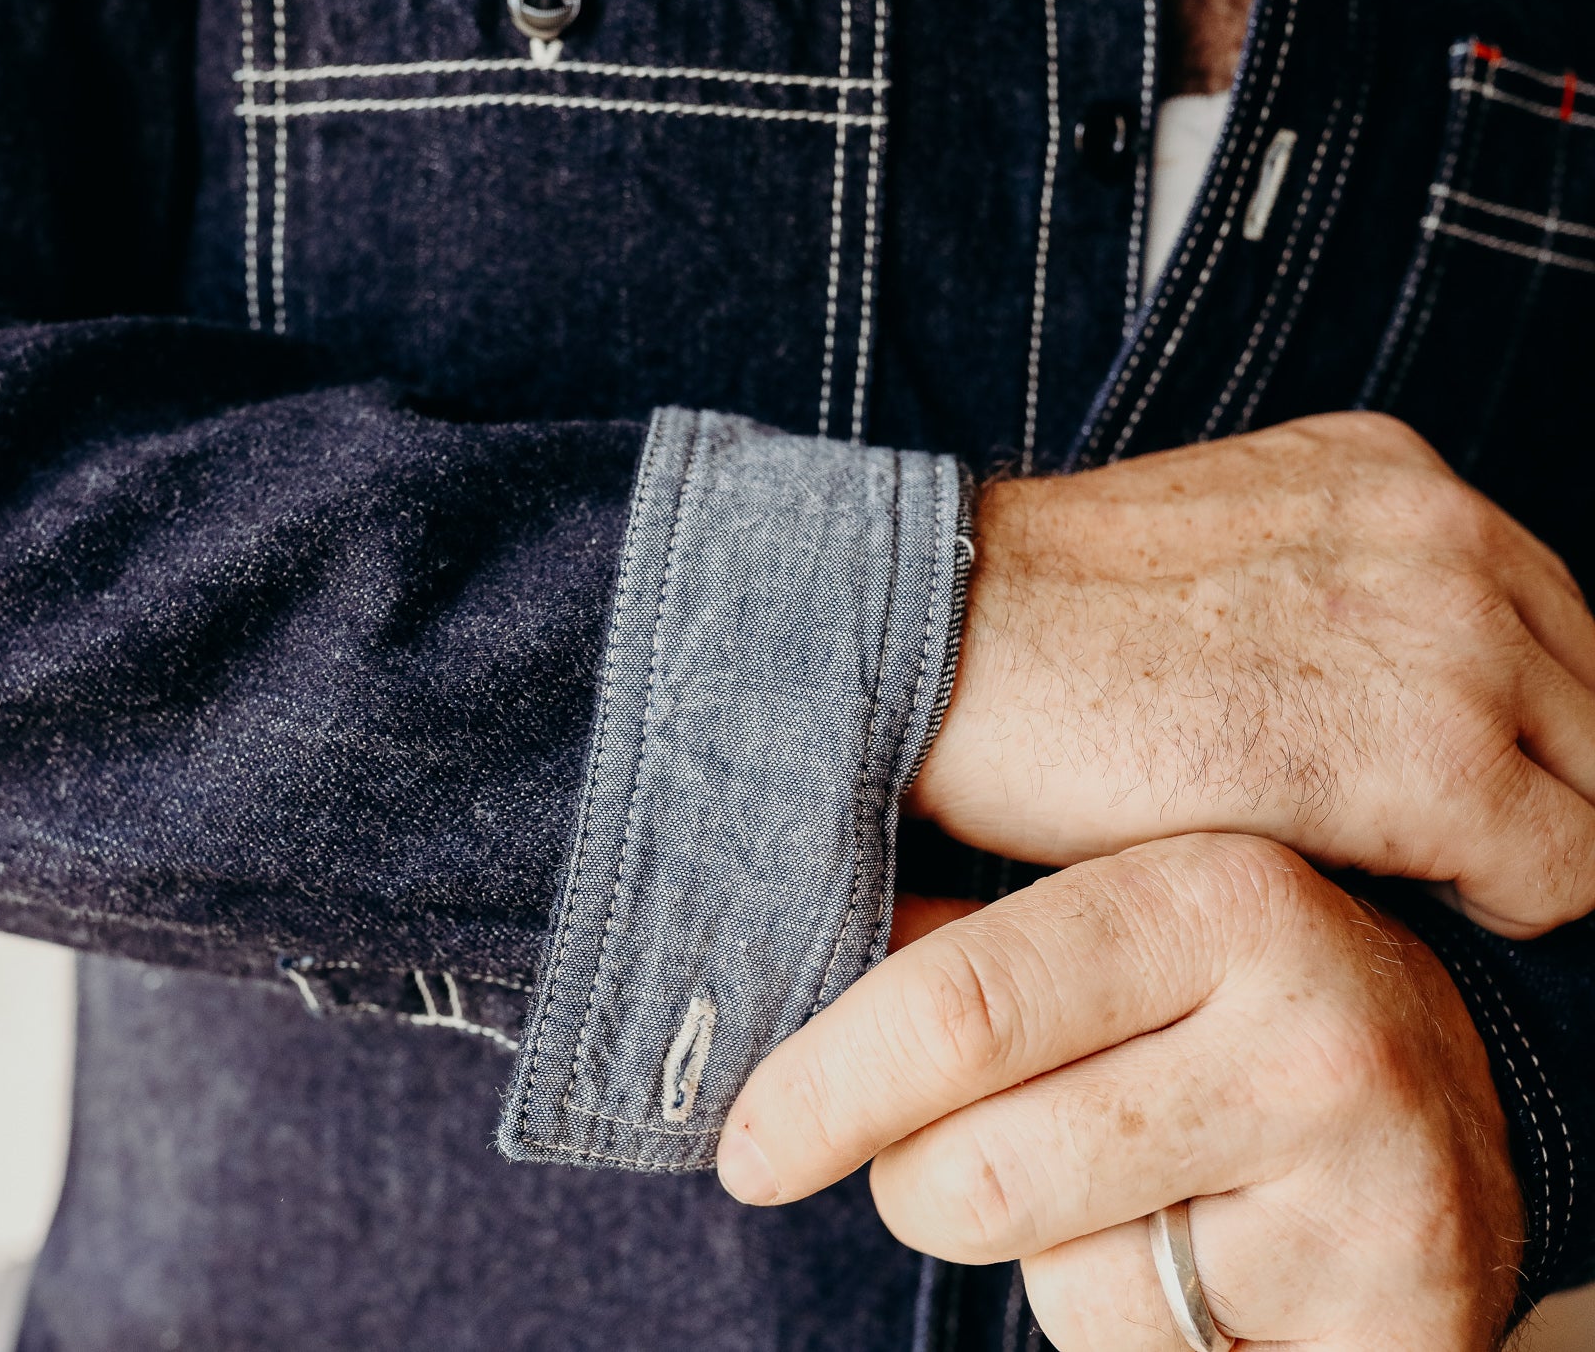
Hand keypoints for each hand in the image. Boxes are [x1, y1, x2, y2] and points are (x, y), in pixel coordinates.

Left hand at [721, 834, 1524, 1349]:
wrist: (1462, 1101)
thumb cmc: (1228, 1000)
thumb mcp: (1118, 925)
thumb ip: (962, 948)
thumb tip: (767, 977)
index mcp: (1217, 899)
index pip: (957, 1012)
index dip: (819, 1092)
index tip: (745, 1147)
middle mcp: (1311, 1037)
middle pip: (972, 1175)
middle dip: (914, 1184)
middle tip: (946, 1158)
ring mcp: (1368, 1192)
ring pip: (1051, 1281)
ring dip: (1036, 1254)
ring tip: (1123, 1183)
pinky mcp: (1398, 1325)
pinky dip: (1126, 1322)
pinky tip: (1201, 1249)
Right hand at [908, 412, 1594, 936]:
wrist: (938, 645)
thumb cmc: (1031, 626)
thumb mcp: (1211, 547)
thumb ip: (1325, 585)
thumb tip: (1367, 688)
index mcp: (1397, 476)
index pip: (1548, 621)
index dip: (1505, 720)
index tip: (1426, 782)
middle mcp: (1453, 535)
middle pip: (1593, 701)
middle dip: (1528, 780)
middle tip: (1420, 844)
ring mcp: (1458, 638)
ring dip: (1519, 842)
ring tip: (1402, 873)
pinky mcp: (1433, 758)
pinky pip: (1568, 872)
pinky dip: (1505, 903)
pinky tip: (1391, 896)